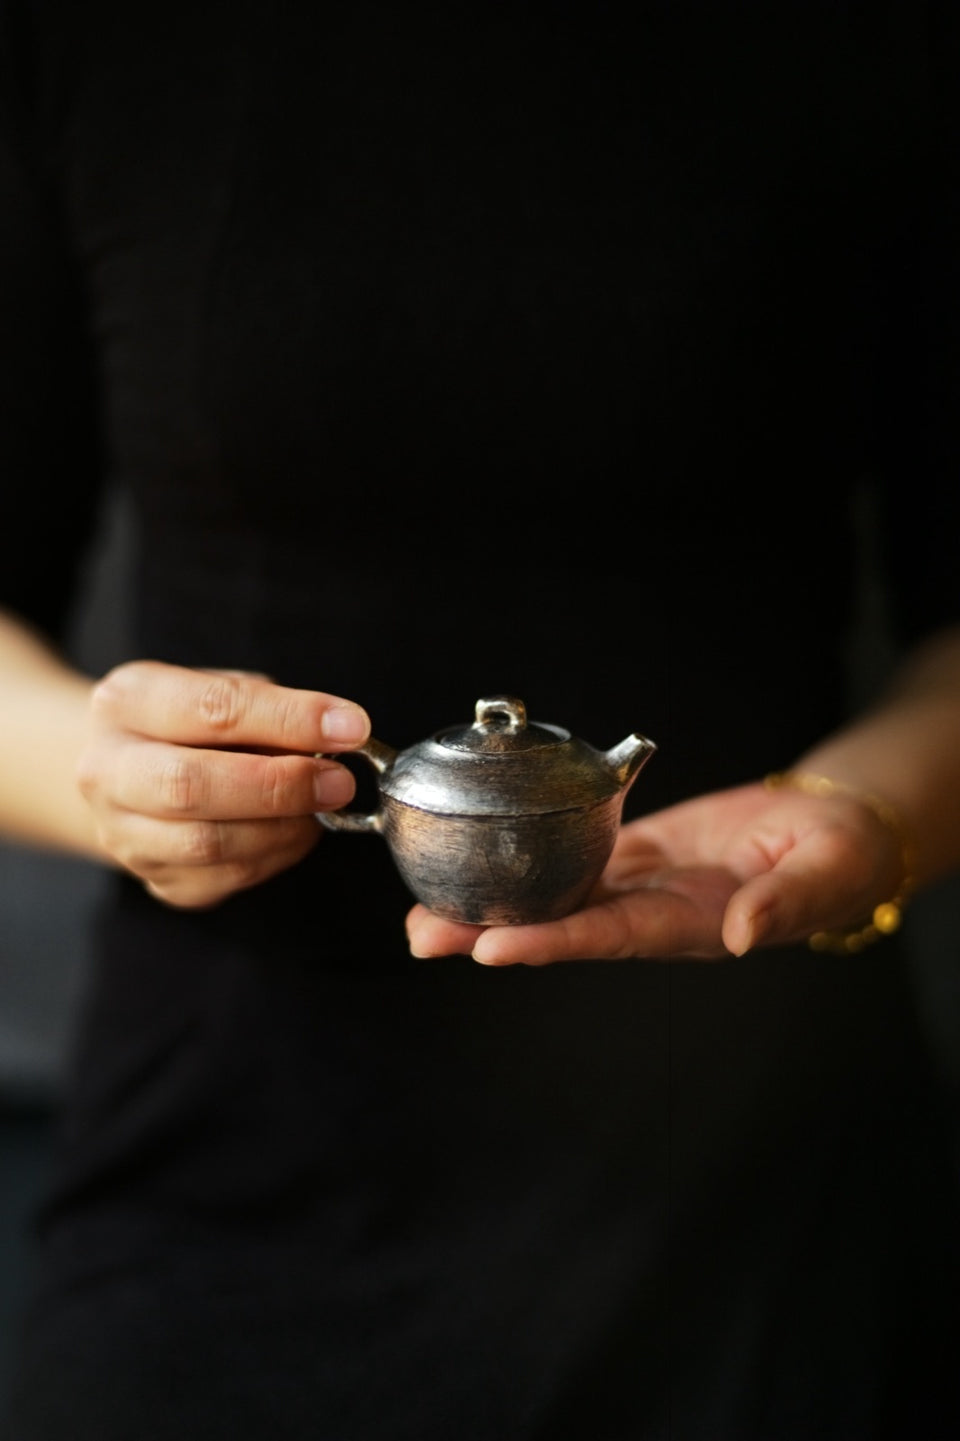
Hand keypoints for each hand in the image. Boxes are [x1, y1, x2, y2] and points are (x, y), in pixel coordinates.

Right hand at [77, 661, 369, 907]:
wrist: (130, 772)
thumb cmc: (189, 725)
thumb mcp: (222, 690)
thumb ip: (270, 709)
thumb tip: (337, 733)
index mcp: (126, 701)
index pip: (212, 709)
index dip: (288, 719)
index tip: (350, 726)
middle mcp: (107, 769)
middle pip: (190, 786)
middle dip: (280, 786)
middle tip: (338, 781)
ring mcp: (121, 832)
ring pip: (207, 843)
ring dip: (282, 828)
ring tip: (322, 807)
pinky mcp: (154, 879)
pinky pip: (222, 879)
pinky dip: (274, 857)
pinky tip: (295, 832)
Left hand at [405, 780, 906, 963]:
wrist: (831, 826)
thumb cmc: (838, 855)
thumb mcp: (826, 873)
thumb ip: (786, 901)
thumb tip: (744, 934)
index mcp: (691, 926)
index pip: (609, 938)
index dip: (550, 944)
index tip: (491, 947)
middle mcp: (652, 915)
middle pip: (561, 928)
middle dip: (490, 934)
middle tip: (420, 935)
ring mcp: (638, 886)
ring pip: (554, 898)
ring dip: (491, 905)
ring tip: (422, 910)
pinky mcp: (633, 853)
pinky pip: (572, 858)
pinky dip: (524, 863)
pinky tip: (476, 863)